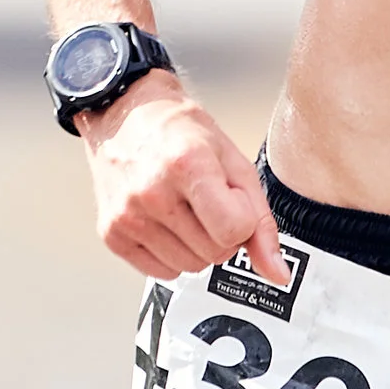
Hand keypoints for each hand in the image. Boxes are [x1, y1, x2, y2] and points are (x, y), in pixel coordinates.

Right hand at [77, 75, 284, 283]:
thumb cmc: (181, 133)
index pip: (235, 230)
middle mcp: (152, 193)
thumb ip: (261, 221)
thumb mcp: (234, 163)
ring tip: (185, 209)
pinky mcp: (112, 234)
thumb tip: (278, 273)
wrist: (126, 114)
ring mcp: (127, 216)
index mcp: (187, 165)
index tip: (230, 197)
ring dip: (198, 246)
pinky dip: (172, 254)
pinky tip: (166, 222)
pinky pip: (162, 273)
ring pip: (191, 268)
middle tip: (207, 200)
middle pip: (215, 253)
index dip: (242, 217)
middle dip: (222, 233)